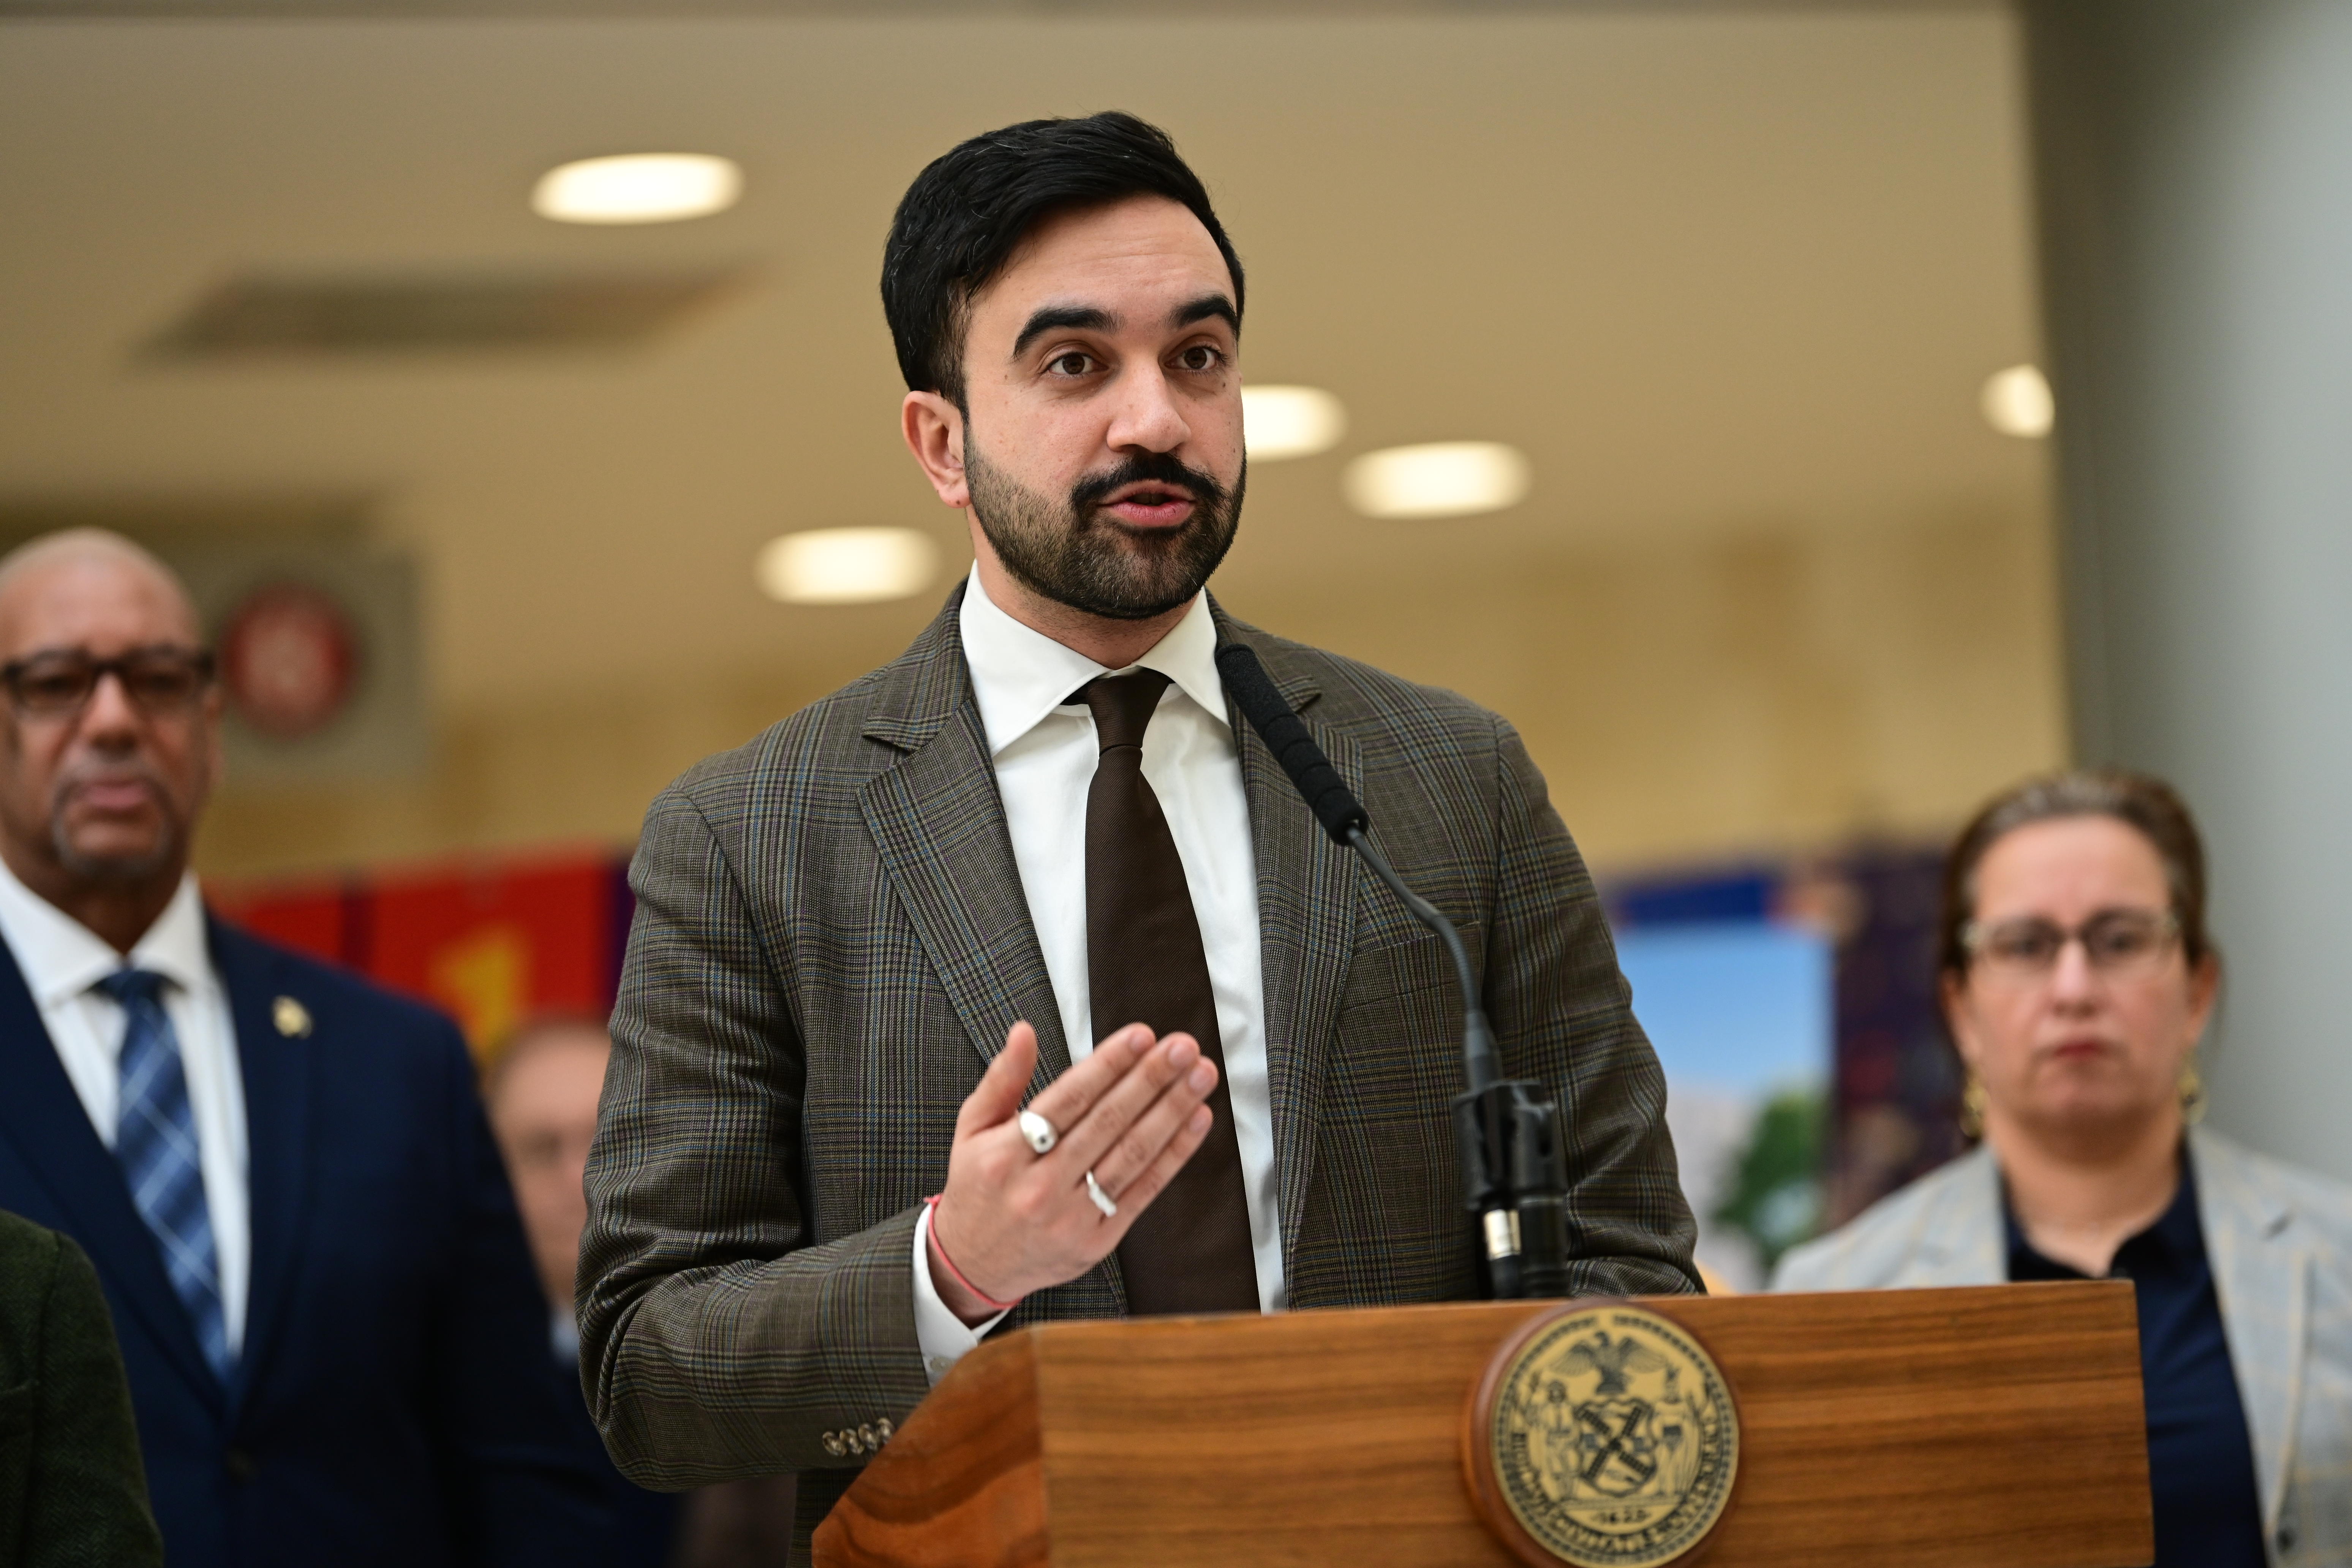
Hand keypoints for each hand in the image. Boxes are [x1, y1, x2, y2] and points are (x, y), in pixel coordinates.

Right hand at [927, 1019, 1217, 1323]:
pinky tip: (1196, 1122)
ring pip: (1132, 1155)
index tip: (1141, 1036)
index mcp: (1005, 1155)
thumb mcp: (972, 1129)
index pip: (1067, 1099)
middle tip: (1183, 1048)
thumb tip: (1024, 1032)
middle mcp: (1040, 1187)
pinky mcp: (1098, 1240)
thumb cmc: (978, 1189)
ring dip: (1172, 1111)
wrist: (976, 1266)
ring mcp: (1072, 1217)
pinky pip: (1144, 1190)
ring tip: (1199, 1077)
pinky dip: (1174, 1154)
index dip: (1108, 1064)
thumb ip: (1002, 1078)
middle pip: (1107, 1123)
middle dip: (1151, 1079)